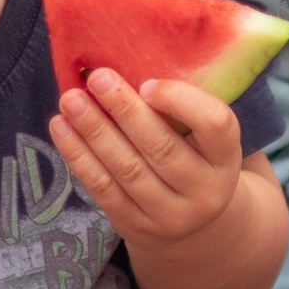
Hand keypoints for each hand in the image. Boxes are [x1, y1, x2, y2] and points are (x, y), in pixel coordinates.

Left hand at [51, 67, 241, 249]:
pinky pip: (103, 188)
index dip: (182, 101)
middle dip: (125, 110)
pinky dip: (78, 156)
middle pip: (162, 147)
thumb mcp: (202, 137)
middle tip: (97, 78)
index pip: (216, 125)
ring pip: (127, 169)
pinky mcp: (136, 227)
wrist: (192, 222)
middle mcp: (205, 191)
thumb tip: (129, 60)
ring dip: (94, 131)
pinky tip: (61, 128)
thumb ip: (181, 106)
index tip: (147, 83)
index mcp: (226, 158)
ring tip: (71, 100)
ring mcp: (170, 215)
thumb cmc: (192, 157)